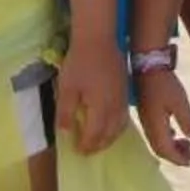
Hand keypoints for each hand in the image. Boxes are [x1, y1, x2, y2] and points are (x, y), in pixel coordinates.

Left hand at [55, 39, 128, 154]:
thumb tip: (64, 132)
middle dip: (98, 145)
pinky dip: (116, 127)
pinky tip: (109, 124)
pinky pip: (124, 117)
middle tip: (86, 151)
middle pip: (109, 135)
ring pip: (119, 127)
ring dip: (108, 139)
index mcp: (100, 108)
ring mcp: (122, 99)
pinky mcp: (125, 91)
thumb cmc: (79, 62)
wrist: (98, 39)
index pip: (94, 135)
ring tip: (97, 142)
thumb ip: (65, 112)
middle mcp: (115, 107)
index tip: (76, 151)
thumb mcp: (67, 87)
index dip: (85, 145)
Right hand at [136, 64, 189, 165]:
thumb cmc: (165, 83)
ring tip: (187, 145)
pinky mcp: (147, 114)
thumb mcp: (180, 101)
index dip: (178, 159)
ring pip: (158, 142)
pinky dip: (168, 138)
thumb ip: (186, 120)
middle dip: (176, 155)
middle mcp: (148, 127)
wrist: (147, 67)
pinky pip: (157, 133)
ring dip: (173, 147)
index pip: (165, 150)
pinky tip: (176, 134)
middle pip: (160, 149)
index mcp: (155, 126)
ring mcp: (146, 121)